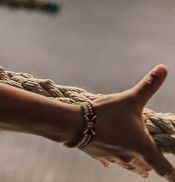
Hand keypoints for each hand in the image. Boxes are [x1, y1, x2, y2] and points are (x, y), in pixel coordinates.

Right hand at [81, 65, 174, 179]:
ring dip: (135, 166)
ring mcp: (114, 157)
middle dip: (151, 167)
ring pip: (129, 166)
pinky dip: (112, 160)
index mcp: (143, 147)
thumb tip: (163, 68)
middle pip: (145, 167)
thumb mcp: (130, 98)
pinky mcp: (98, 155)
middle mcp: (130, 157)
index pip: (164, 169)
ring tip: (141, 171)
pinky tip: (109, 161)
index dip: (173, 175)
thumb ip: (148, 85)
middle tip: (156, 170)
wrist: (75, 124)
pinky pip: (109, 161)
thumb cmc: (106, 114)